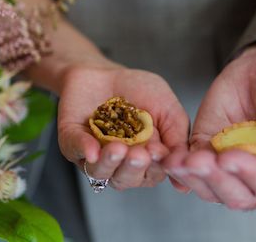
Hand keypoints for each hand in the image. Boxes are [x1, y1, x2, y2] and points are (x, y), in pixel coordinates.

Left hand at [58, 60, 189, 189]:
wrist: (106, 70)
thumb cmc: (140, 91)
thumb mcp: (168, 110)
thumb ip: (178, 139)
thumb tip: (184, 185)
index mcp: (145, 160)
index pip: (152, 174)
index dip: (155, 166)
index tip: (158, 152)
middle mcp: (118, 164)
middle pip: (125, 178)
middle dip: (132, 168)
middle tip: (138, 154)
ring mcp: (93, 155)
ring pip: (99, 172)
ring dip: (109, 163)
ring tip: (118, 148)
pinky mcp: (71, 141)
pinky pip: (74, 150)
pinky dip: (84, 149)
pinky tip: (93, 149)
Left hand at [164, 43, 255, 208]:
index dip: (252, 174)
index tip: (230, 157)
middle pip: (239, 194)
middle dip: (218, 179)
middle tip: (200, 160)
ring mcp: (232, 165)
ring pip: (212, 188)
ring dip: (194, 178)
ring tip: (178, 161)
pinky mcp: (208, 149)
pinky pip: (191, 168)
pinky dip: (179, 168)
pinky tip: (168, 158)